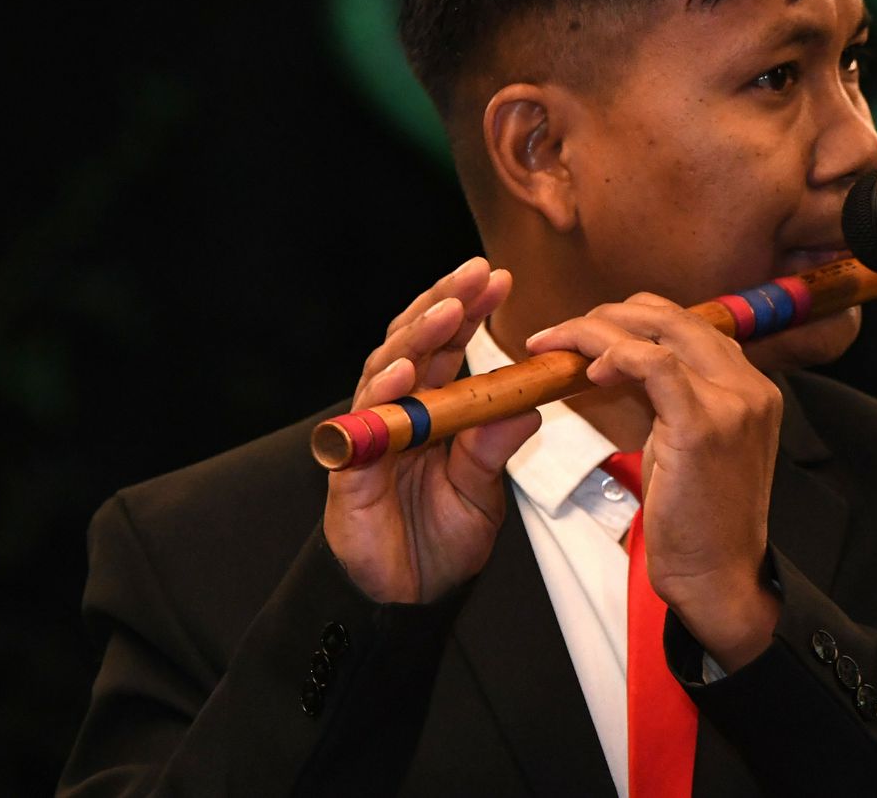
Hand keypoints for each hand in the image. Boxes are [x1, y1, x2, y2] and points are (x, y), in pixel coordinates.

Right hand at [324, 257, 540, 604]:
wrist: (409, 602)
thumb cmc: (440, 544)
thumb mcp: (483, 493)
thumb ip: (494, 449)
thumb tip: (527, 406)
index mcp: (434, 412)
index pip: (450, 348)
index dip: (469, 311)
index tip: (498, 279)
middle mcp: (401, 414)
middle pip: (416, 345)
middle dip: (444, 304)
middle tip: (474, 274)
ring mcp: (372, 438)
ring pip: (385, 372)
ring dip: (415, 338)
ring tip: (445, 310)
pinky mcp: (349, 471)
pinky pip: (361, 428)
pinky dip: (380, 398)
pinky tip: (401, 373)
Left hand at [526, 293, 781, 669]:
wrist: (720, 577)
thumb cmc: (699, 522)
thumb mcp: (692, 445)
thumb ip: (675, 399)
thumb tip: (625, 363)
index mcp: (750, 387)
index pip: (688, 324)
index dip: (633, 318)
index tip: (589, 332)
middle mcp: (748, 386)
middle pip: (672, 316)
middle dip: (607, 315)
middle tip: (561, 334)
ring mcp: (731, 402)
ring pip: (657, 331)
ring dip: (595, 330)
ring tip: (556, 345)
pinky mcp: (702, 425)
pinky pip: (652, 363)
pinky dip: (614, 356)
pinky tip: (590, 374)